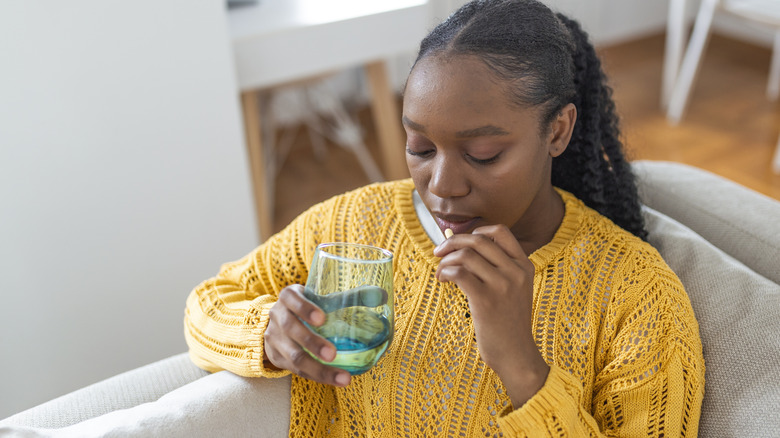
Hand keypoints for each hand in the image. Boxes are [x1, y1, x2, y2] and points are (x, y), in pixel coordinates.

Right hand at [264, 284, 351, 386]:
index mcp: (288, 297)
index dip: (304, 308)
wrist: (279, 325)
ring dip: (318, 369)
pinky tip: (335, 381)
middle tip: (332, 354)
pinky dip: (317, 376)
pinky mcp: (277, 358)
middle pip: (291, 329)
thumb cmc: (308, 308)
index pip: (291, 299)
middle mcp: (277, 317)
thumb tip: (382, 295)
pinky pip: (297, 371)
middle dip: (312, 343)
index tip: (322, 318)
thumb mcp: (323, 299)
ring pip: (294, 357)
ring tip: (342, 378)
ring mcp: (274, 339)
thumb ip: (351, 297)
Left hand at [434, 225, 548, 406]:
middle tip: (438, 253)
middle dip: (452, 242)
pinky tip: (443, 280)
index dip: (476, 230)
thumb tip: (461, 247)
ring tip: (440, 273)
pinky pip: (459, 273)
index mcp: (524, 265)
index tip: (461, 242)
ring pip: (465, 255)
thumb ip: (498, 268)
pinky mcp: (486, 300)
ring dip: (446, 261)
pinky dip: (445, 273)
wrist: (516, 354)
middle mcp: (516, 271)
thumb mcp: (515, 290)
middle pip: (478, 240)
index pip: (501, 232)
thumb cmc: (508, 323)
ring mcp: (502, 285)